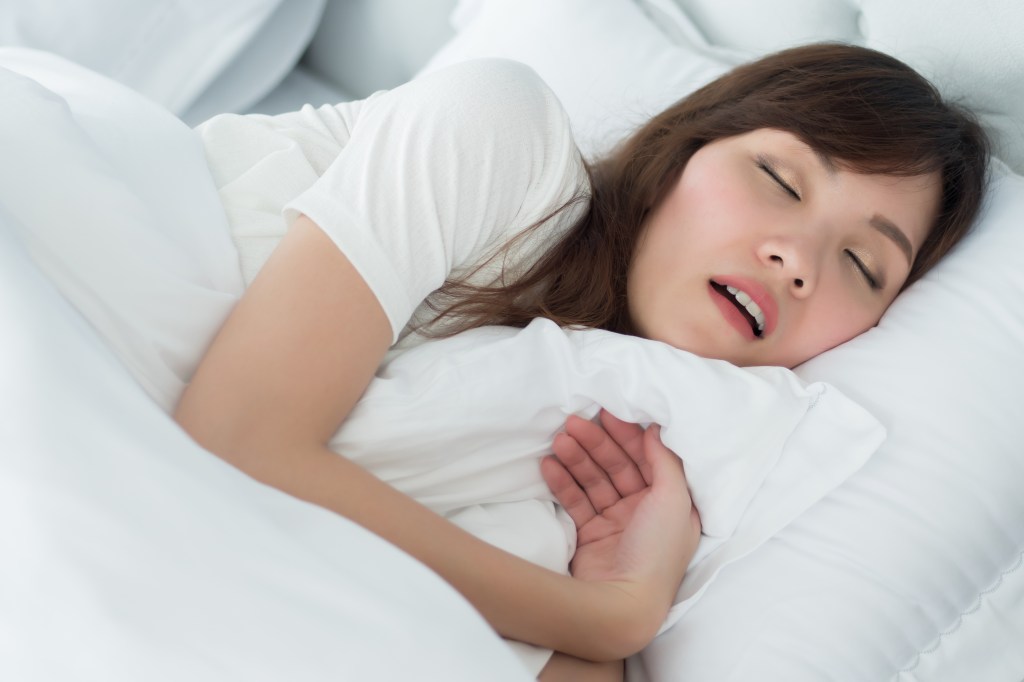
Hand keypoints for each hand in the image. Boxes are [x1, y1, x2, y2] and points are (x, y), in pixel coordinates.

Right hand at [541, 410, 700, 641]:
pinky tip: (549, 464)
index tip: (607, 412)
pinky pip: (575, 501)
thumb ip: (665, 460)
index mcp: (671, 503)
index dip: (629, 434)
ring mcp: (616, 524)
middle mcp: (645, 511)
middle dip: (597, 443)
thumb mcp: (674, 500)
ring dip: (577, 458)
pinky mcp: (590, 536)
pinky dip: (562, 482)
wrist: (622, 605)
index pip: (648, 458)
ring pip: (594, 480)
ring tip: (558, 440)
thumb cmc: (656, 552)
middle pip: (618, 466)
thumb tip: (657, 427)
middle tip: (573, 421)